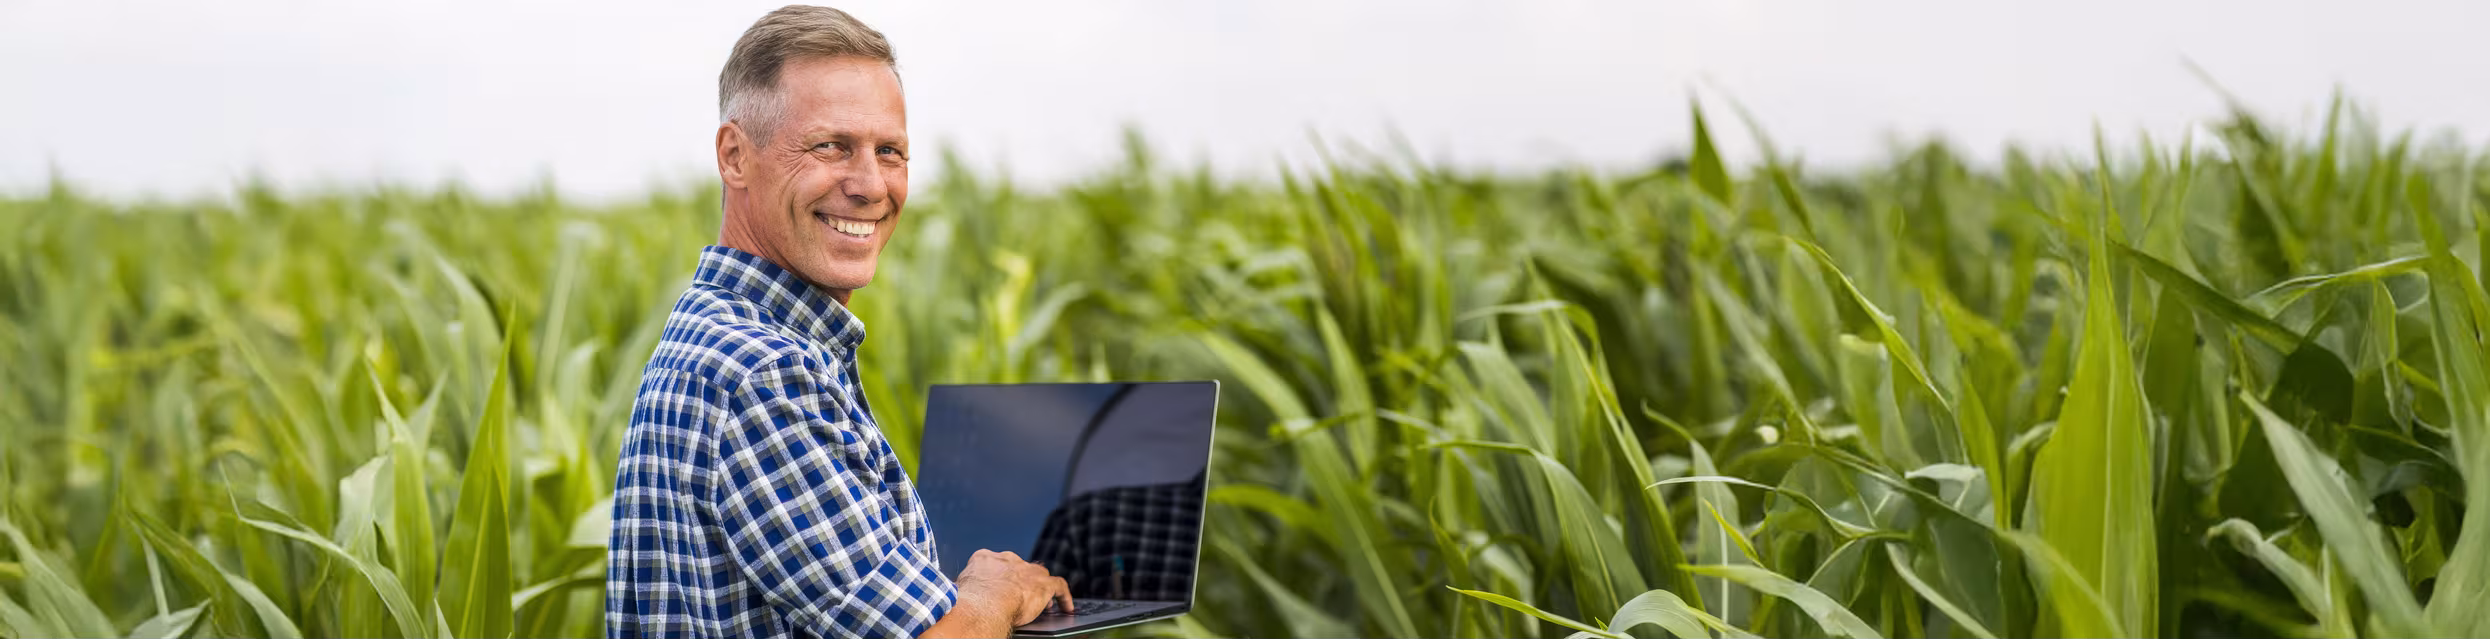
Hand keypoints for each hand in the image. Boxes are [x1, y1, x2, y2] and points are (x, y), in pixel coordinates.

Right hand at [956, 549, 1072, 625]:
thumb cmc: (966, 601)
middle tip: (1019, 596)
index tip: (997, 587)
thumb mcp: (959, 590)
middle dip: (1020, 579)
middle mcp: (1006, 559)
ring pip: (1039, 574)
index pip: (993, 563)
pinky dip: (1064, 596)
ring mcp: (1026, 569)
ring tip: (1043, 601)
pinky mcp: (1043, 584)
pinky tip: (1067, 607)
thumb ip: (964, 590)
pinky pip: (1059, 586)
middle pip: (1018, 567)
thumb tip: (959, 600)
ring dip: (1040, 586)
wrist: (984, 604)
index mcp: (983, 559)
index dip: (998, 576)